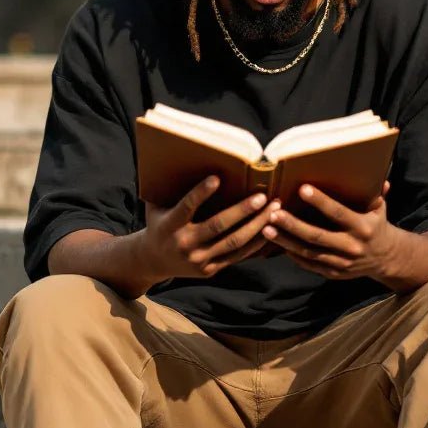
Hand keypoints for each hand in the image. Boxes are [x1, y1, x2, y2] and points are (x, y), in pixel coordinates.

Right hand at [140, 176, 280, 280]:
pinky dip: (256, 242)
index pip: (186, 207)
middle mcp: (184, 244)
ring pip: (234, 241)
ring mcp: (199, 260)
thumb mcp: (156, 206)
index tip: (217, 178)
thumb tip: (183, 158)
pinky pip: (238, 255)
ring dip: (257, 225)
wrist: (153, 261)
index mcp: (169, 225)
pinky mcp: (210, 270)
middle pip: (218, 226)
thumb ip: (169, 188)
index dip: (201, 192)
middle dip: (243, 211)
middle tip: (262, 196)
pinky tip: (269, 227)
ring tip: (274, 208)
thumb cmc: (159, 223)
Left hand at [261, 181, 399, 280]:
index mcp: (362, 227)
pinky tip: (278, 244)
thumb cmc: (377, 225)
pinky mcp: (334, 273)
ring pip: (309, 252)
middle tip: (274, 213)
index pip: (338, 213)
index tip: (302, 189)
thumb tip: (375, 172)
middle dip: (293, 225)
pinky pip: (310, 264)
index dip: (320, 202)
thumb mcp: (380, 208)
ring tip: (267, 228)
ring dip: (286, 241)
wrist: (386, 258)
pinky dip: (293, 255)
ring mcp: (342, 262)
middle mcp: (352, 246)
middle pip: (317, 236)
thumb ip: (375, 192)